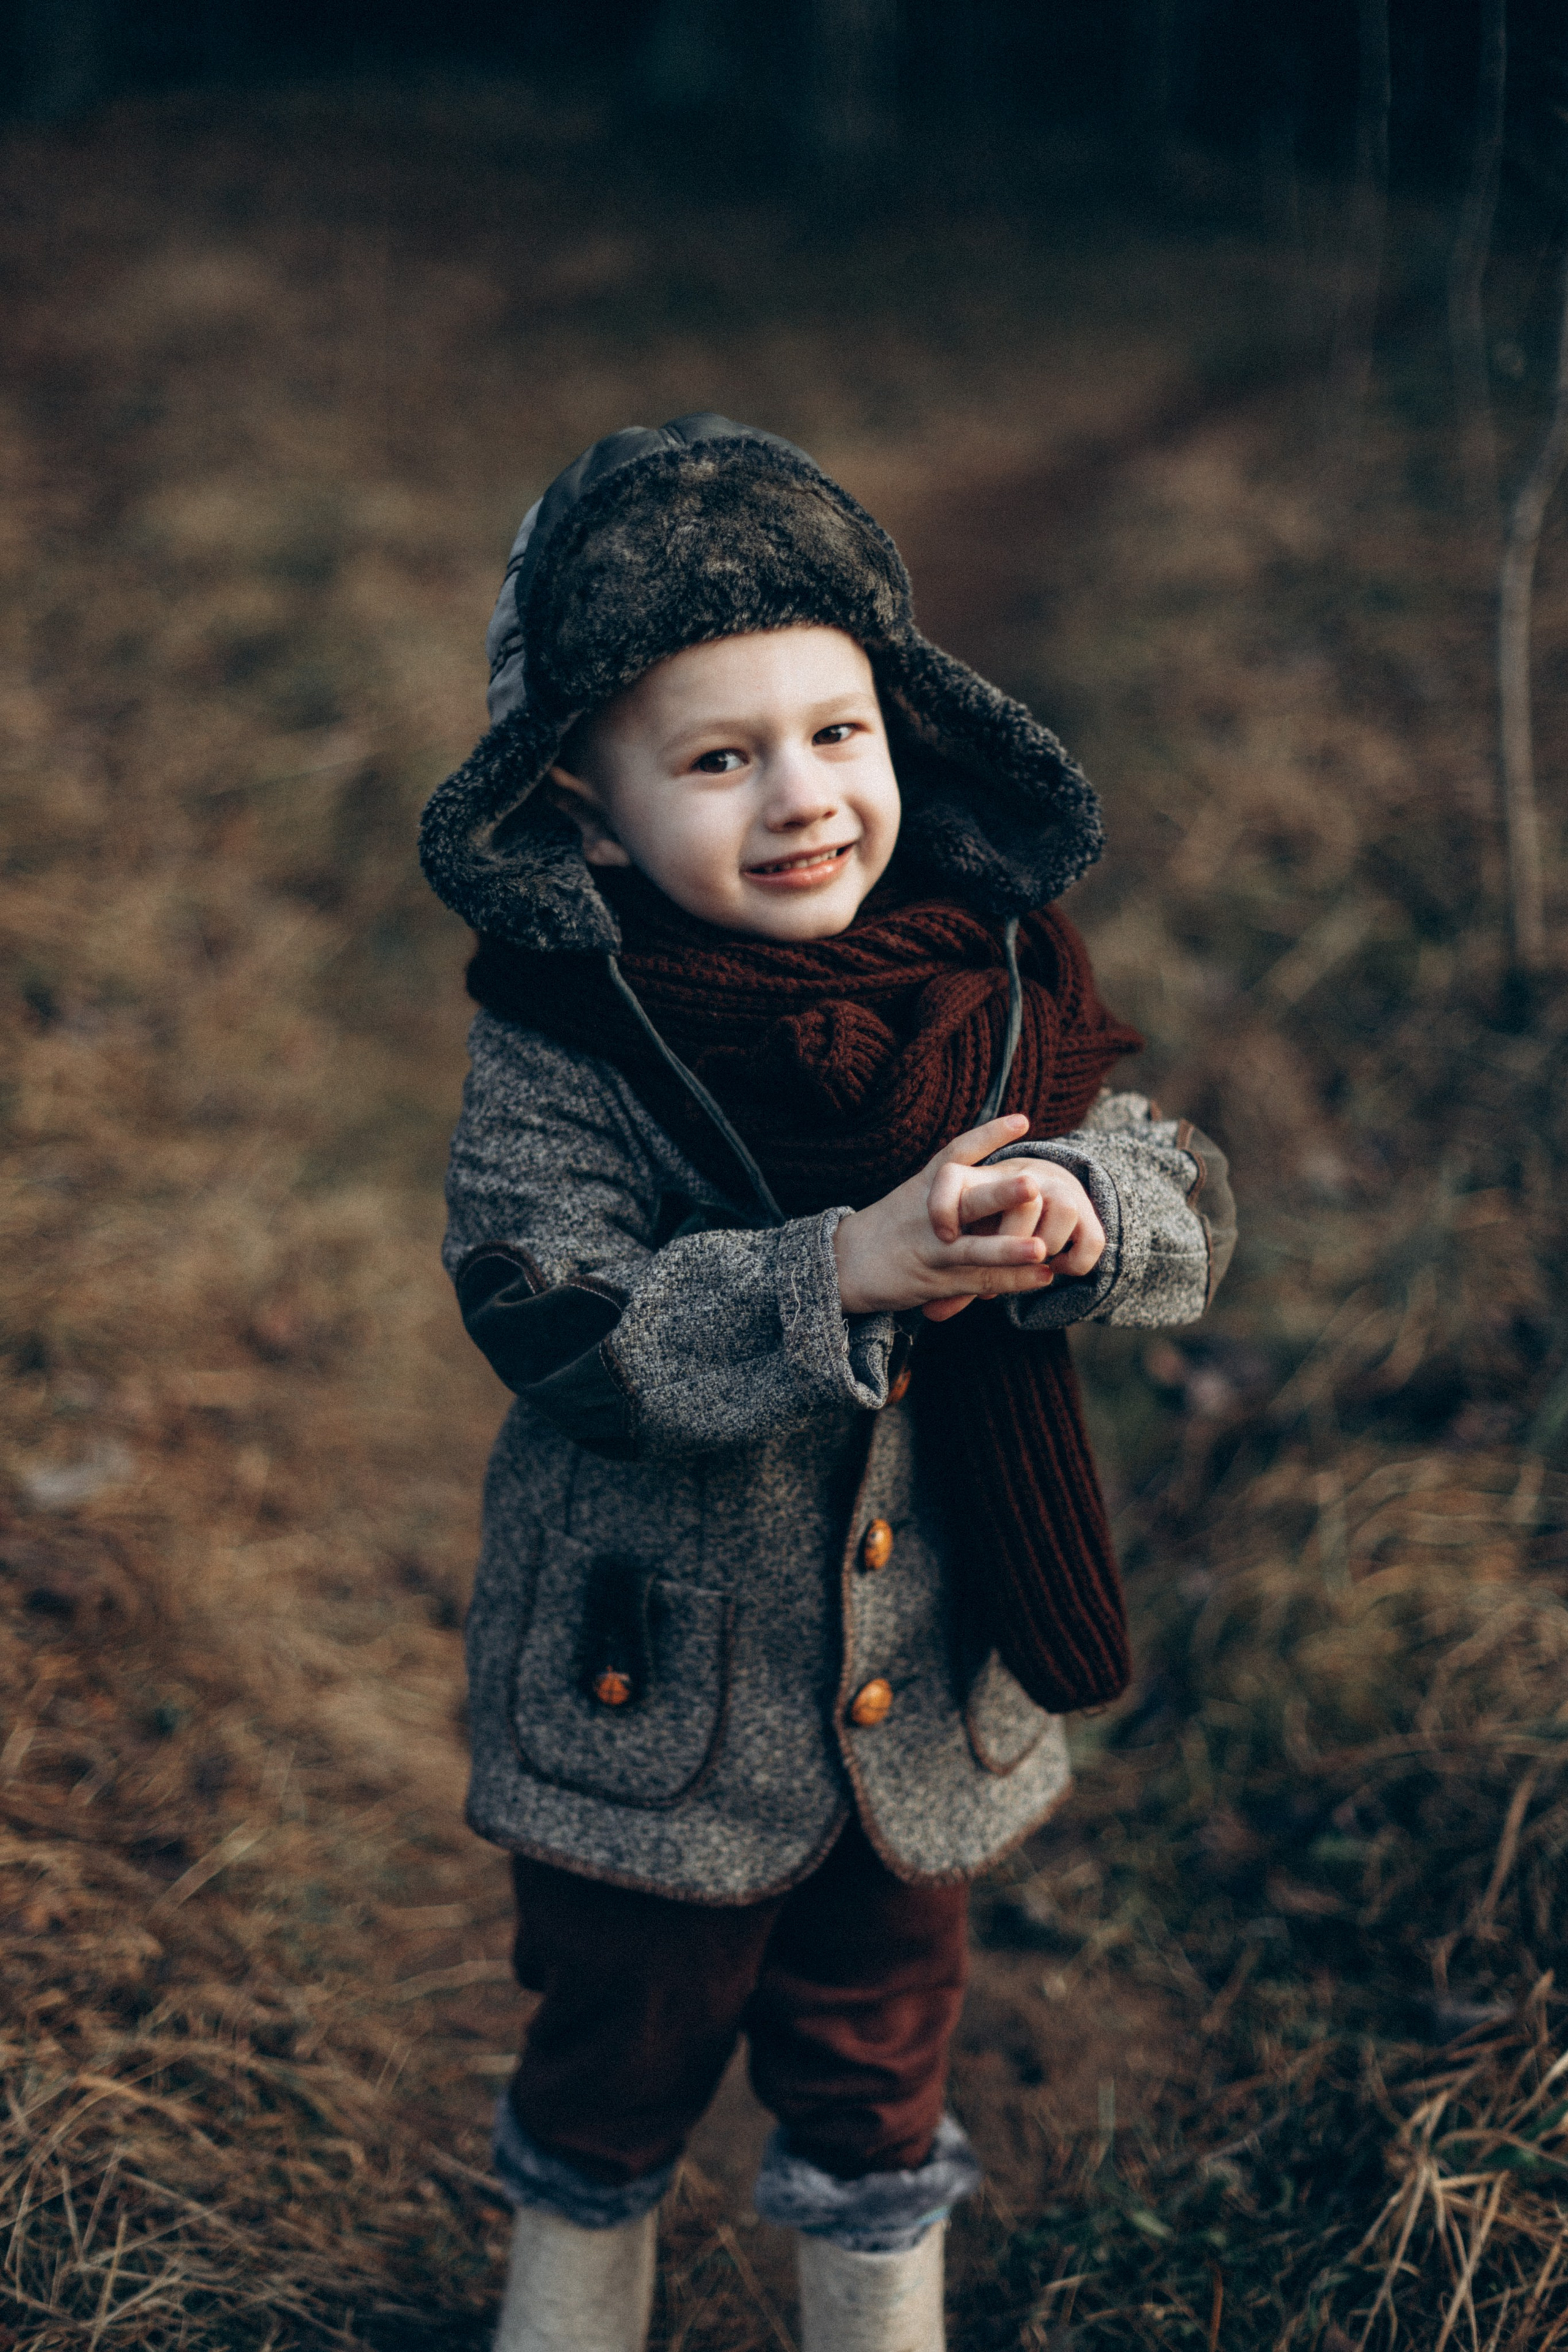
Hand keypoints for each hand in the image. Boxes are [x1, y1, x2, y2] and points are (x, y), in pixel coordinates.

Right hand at [832, 1114, 1105, 1322]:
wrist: (843, 1262)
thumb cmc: (889, 1226)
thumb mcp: (915, 1195)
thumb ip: (952, 1186)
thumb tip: (1000, 1173)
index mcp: (926, 1186)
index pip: (957, 1154)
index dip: (989, 1136)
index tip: (1023, 1120)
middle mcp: (929, 1215)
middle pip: (966, 1201)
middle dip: (1000, 1193)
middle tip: (1032, 1183)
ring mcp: (933, 1250)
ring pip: (973, 1249)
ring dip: (1009, 1249)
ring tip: (1042, 1247)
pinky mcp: (937, 1280)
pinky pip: (978, 1280)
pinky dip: (1012, 1279)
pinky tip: (1043, 1276)